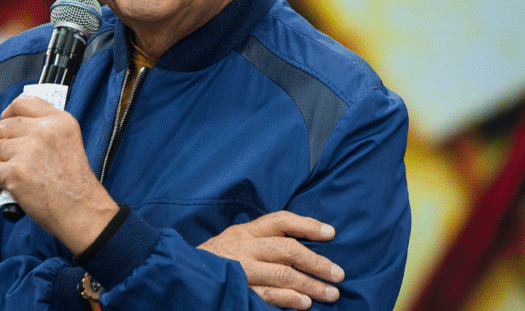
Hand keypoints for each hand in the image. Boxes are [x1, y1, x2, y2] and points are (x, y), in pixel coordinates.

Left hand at [0, 95, 117, 253]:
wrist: (81, 210)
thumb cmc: (74, 182)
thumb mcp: (69, 141)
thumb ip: (46, 128)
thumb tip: (15, 125)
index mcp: (59, 120)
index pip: (22, 101)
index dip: (9, 113)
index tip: (9, 126)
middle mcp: (44, 130)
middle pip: (2, 126)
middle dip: (3, 144)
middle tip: (14, 160)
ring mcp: (28, 150)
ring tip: (15, 177)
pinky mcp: (15, 172)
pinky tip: (10, 190)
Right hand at [198, 211, 343, 309]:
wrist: (185, 274)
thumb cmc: (219, 257)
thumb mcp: (237, 239)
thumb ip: (264, 239)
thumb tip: (305, 242)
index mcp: (247, 231)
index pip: (281, 221)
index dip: (307, 225)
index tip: (331, 233)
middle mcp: (245, 248)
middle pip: (288, 250)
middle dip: (317, 262)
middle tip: (338, 274)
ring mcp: (242, 270)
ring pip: (283, 275)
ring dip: (310, 285)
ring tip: (331, 294)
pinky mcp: (238, 290)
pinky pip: (267, 296)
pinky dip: (288, 300)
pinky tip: (305, 304)